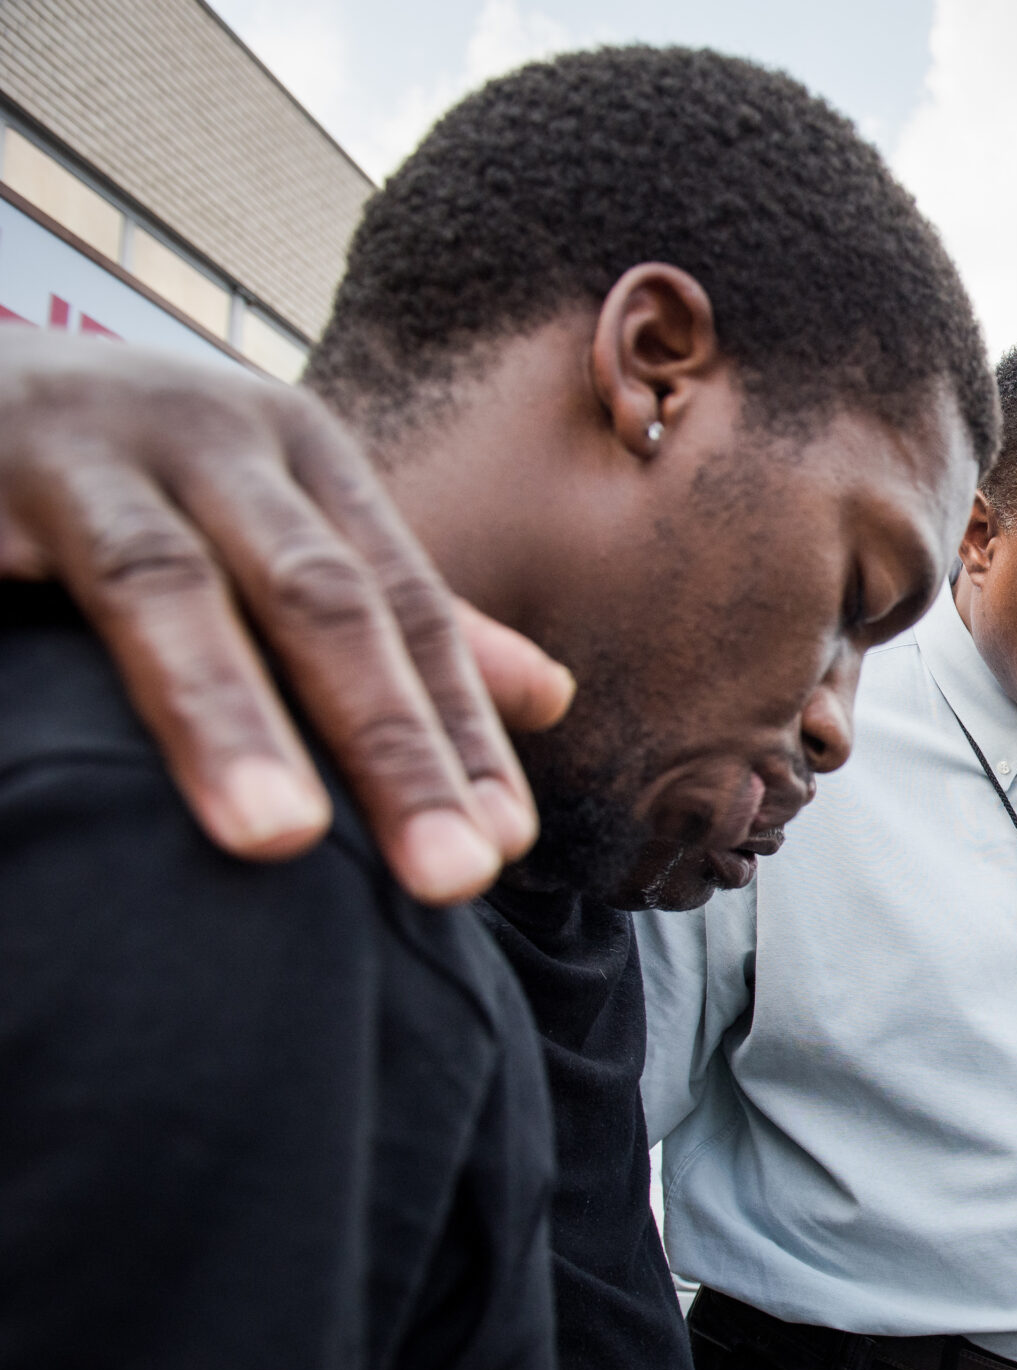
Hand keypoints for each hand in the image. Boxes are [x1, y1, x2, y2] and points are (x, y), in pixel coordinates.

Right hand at [0, 334, 572, 904]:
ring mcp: (83, 447)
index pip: (408, 607)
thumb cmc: (132, 474)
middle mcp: (210, 436)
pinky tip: (60, 782)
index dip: (458, 729)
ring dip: (225, 714)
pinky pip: (6, 578)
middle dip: (393, 740)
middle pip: (321, 596)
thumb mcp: (275, 522)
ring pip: (166, 587)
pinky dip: (35, 675)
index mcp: (303, 456)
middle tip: (454, 874)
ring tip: (281, 837)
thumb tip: (551, 699)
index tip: (505, 845)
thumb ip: (398, 616)